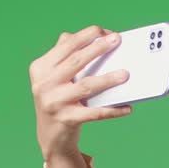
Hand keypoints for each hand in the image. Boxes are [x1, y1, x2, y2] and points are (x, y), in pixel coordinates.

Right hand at [30, 24, 133, 160]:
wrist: (50, 136)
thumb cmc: (59, 99)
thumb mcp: (55, 77)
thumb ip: (68, 57)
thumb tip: (100, 40)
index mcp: (40, 67)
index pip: (65, 45)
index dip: (86, 35)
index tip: (104, 31)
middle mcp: (43, 83)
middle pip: (76, 61)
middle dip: (98, 48)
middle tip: (117, 40)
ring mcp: (53, 102)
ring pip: (86, 86)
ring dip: (108, 79)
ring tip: (126, 74)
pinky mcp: (66, 119)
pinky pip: (94, 113)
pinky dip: (113, 110)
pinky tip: (127, 107)